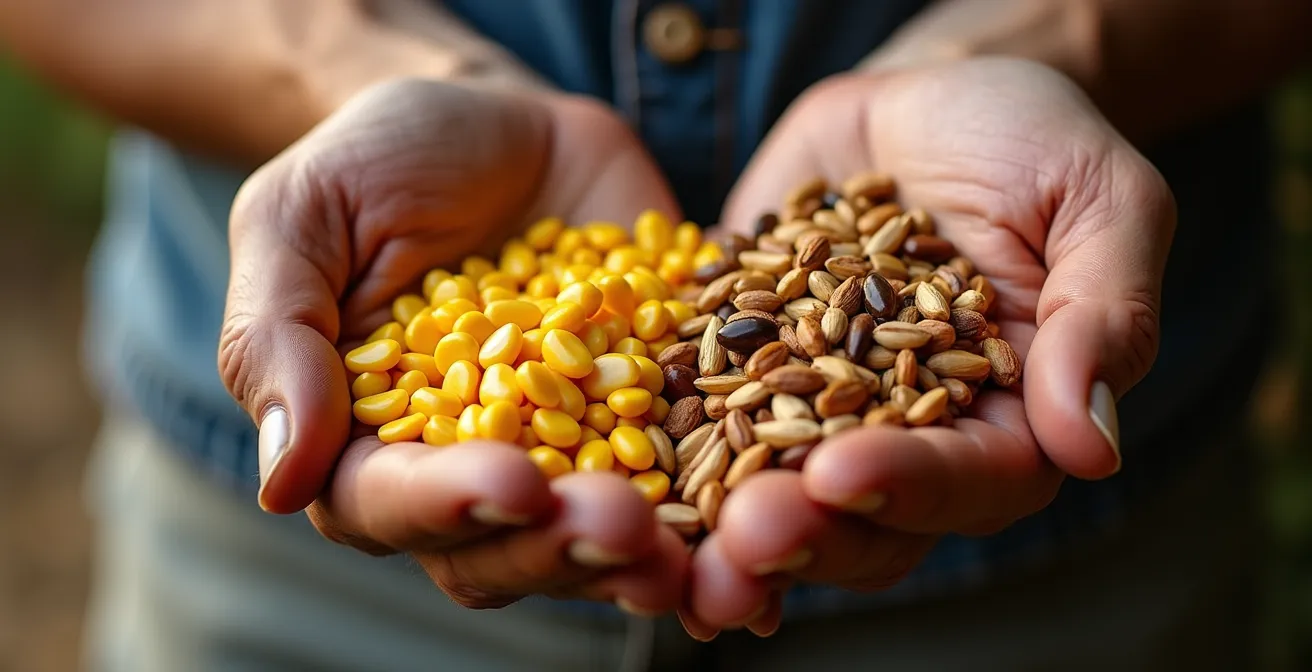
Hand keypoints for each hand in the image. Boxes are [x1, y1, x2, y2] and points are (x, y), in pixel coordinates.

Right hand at [218, 79, 687, 612]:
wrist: (497, 121)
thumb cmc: (376, 163)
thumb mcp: (298, 220)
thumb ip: (277, 338)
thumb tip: (281, 478)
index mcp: (370, 445)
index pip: (391, 506)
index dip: (448, 506)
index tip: (508, 481)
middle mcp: (476, 467)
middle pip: (509, 548)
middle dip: (564, 547)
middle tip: (622, 528)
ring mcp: (574, 448)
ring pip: (601, 537)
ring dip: (649, 555)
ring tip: (695, 551)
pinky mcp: (655, 409)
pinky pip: (691, 470)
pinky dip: (723, 504)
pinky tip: (767, 512)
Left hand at [679, 57, 1174, 636]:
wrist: (925, 98)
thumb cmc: (1032, 140)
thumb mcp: (1098, 202)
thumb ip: (1103, 316)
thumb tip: (1092, 445)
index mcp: (1008, 421)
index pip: (969, 481)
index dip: (907, 485)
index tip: (844, 475)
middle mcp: (905, 435)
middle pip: (861, 515)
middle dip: (801, 531)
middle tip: (743, 535)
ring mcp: (812, 408)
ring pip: (773, 492)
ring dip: (723, 523)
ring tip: (677, 539)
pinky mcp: (739, 364)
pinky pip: (699, 416)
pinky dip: (666, 453)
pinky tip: (627, 484)